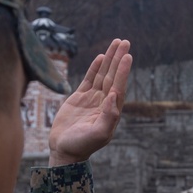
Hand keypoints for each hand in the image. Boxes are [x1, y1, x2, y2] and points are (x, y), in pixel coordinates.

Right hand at [48, 39, 131, 165]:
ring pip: (102, 74)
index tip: (127, 56)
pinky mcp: (79, 98)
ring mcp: (92, 99)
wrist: (65, 150)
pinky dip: (95, 67)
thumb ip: (109, 116)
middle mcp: (104, 102)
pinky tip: (101, 57)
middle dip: (118, 58)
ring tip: (116, 43)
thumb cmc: (83, 145)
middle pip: (113, 76)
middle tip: (125, 42)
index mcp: (112, 110)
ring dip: (109, 59)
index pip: (119, 86)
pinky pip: (90, 79)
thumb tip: (115, 95)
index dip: (123, 70)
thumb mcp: (99, 134)